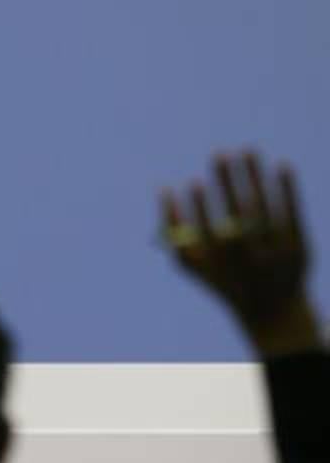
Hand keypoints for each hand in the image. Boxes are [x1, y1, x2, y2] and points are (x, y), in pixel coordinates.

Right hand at [162, 151, 319, 355]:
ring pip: (264, 208)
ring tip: (247, 149)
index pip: (205, 233)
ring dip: (254, 176)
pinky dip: (287, 188)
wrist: (272, 312)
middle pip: (237, 214)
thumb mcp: (194, 266)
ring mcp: (276, 254)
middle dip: (226, 181)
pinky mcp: (300, 248)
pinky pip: (292, 212)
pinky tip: (281, 165)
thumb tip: (163, 190)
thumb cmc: (224, 282)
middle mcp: (248, 261)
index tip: (193, 182)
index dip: (197, 208)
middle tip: (219, 153)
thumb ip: (173, 233)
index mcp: (219, 268)